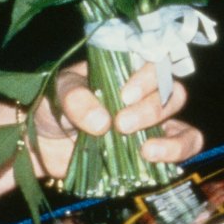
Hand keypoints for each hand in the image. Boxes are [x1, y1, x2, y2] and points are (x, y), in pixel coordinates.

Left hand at [31, 62, 203, 179]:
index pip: (156, 64)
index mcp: (129, 72)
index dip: (148, 78)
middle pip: (172, 95)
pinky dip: (175, 154)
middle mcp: (147, 97)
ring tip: (145, 150)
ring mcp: (152, 128)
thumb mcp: (58, 92)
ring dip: (171, 139)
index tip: (125, 95)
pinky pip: (180, 151)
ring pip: (182, 126)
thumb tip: (102, 123)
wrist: (41, 144)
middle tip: (121, 124)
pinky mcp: (150, 156)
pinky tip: (151, 158)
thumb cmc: (53, 106)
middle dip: (150, 111)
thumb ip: (77, 99)